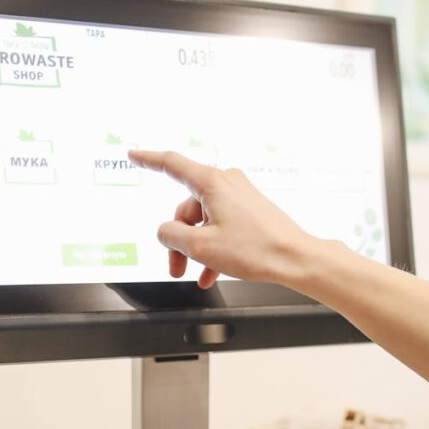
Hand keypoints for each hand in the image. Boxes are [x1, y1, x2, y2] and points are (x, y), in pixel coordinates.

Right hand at [128, 149, 308, 288]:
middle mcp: (226, 183)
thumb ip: (172, 235)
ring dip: (197, 249)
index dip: (148, 160)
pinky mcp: (250, 210)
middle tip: (177, 268)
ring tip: (198, 274)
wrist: (295, 258)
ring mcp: (240, 196)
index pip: (171, 164)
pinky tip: (212, 272)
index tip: (133, 154)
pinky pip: (221, 226)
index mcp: (212, 182)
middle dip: (179, 240)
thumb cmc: (256, 249)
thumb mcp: (200, 246)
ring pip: (203, 222)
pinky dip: (214, 248)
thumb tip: (165, 231)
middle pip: (186, 209)